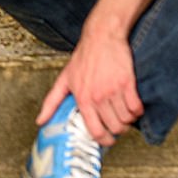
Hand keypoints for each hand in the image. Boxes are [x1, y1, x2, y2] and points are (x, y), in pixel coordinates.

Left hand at [35, 26, 141, 146]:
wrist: (101, 36)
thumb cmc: (83, 57)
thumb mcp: (64, 80)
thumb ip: (51, 102)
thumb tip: (40, 121)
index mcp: (82, 99)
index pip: (95, 131)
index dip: (104, 141)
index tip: (107, 141)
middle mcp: (98, 97)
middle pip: (114, 128)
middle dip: (118, 130)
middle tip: (117, 124)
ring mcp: (113, 90)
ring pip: (126, 119)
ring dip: (128, 120)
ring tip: (124, 114)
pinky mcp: (127, 83)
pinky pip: (136, 108)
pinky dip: (137, 110)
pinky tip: (132, 105)